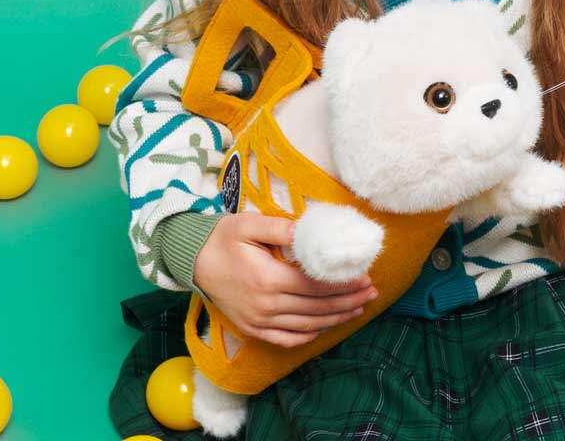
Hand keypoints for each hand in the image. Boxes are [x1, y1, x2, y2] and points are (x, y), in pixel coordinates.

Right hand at [193, 212, 378, 347]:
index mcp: (268, 279)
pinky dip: (310, 335)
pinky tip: (326, 326)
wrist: (192, 261)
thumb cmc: (224, 238)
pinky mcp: (253, 329)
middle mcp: (266, 306)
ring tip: (359, 308)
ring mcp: (259, 322)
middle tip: (372, 292)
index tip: (365, 277)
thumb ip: (282, 228)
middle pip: (316, 308)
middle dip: (348, 301)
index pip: (316, 286)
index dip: (343, 284)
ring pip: (307, 326)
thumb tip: (309, 232)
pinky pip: (287, 339)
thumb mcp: (250, 224)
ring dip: (336, 319)